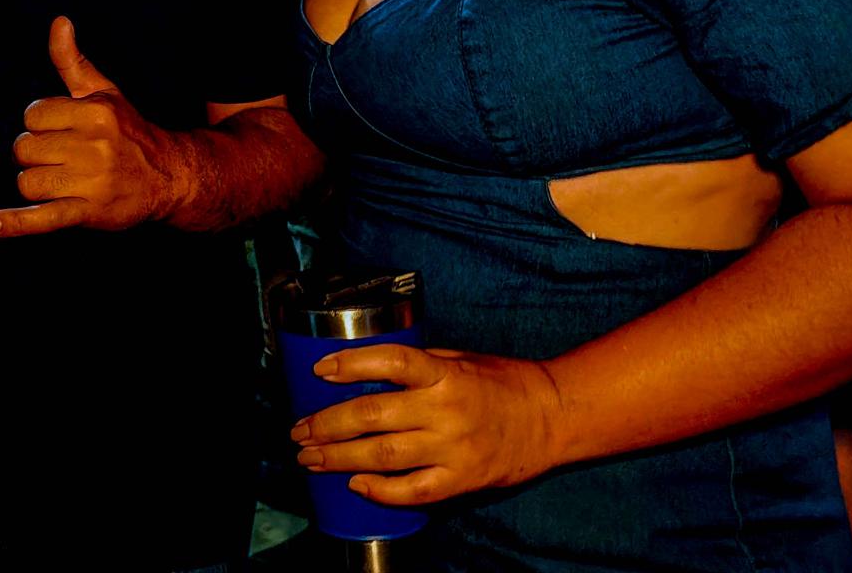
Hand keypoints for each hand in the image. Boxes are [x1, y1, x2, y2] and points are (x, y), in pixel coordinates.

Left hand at [0, 17, 186, 236]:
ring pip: (28, 182)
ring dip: (38, 184)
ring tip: (65, 181)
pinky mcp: (89, 212)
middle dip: (36, 155)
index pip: (32, 116)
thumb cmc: (127, 131)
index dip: (41, 126)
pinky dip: (14, 223)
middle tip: (64, 159)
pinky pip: (43, 217)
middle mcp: (94, 145)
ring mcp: (92, 181)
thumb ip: (72, 61)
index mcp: (94, 112)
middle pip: (25, 150)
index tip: (64, 132)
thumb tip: (59, 21)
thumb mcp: (102, 92)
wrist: (169, 177)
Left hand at [290, 344, 567, 505]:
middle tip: (299, 429)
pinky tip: (355, 485)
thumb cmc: (503, 382)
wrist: (552, 418)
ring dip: (340, 458)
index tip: (319, 370)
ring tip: (311, 457)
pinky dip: (381, 491)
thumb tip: (364, 369)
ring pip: (384, 456)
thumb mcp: (459, 359)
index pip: (389, 363)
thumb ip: (417, 366)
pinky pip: (413, 491)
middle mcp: (446, 411)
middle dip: (327, 424)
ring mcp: (454, 449)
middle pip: (373, 417)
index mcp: (445, 374)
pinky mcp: (462, 479)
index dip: (350, 365)